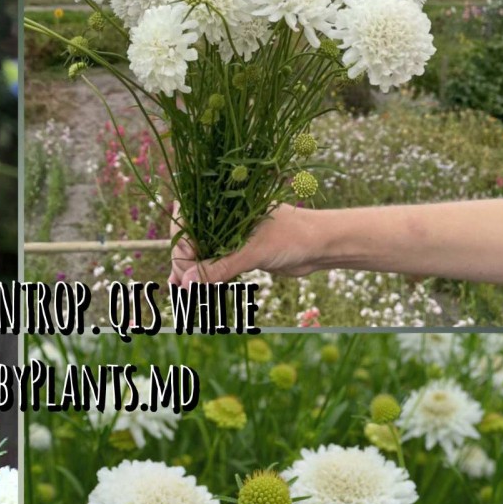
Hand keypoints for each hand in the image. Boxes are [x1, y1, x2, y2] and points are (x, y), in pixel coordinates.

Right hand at [170, 205, 320, 285]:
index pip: (187, 225)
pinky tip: (187, 294)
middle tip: (185, 290)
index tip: (182, 270)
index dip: (181, 247)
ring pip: (198, 257)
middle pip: (188, 243)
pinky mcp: (235, 255)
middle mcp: (221, 221)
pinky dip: (201, 281)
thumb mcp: (253, 251)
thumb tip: (186, 283)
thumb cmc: (292, 237)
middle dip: (182, 266)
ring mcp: (227, 238)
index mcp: (222, 206)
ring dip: (189, 276)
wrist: (321, 246)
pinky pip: (211, 268)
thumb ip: (219, 267)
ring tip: (182, 296)